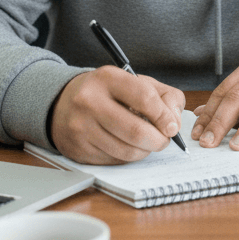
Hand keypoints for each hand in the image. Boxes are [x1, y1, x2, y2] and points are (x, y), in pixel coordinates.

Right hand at [49, 67, 184, 164]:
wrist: (63, 103)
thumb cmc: (108, 93)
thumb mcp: (136, 82)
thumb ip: (164, 96)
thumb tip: (174, 123)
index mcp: (107, 78)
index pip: (144, 98)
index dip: (164, 116)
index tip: (172, 126)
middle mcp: (89, 101)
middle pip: (136, 131)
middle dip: (158, 140)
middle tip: (164, 140)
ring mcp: (81, 127)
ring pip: (127, 151)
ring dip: (145, 151)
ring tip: (147, 142)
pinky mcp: (78, 150)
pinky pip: (114, 161)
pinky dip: (128, 157)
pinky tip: (127, 146)